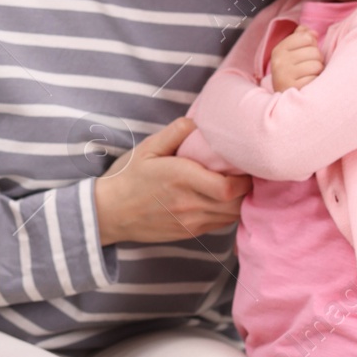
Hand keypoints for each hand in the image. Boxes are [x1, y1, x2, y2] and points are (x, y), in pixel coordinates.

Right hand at [94, 118, 251, 245]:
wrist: (109, 212)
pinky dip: (226, 212)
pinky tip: (219, 199)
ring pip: (230, 216)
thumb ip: (175, 132)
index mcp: (181, 179)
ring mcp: (190, 222)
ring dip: (238, 202)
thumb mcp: (147, 148)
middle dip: (246, 190)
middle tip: (245, 173)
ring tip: (235, 185)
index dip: (244, 179)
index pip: (228, 188)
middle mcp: (189, 204)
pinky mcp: (189, 233)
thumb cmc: (127, 177)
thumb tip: (198, 122)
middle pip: (236, 204)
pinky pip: (218, 224)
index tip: (244, 165)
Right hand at [270, 28, 322, 91]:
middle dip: (316, 60)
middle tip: (308, 68)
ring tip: (308, 76)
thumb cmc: (293, 74)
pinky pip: (315, 79)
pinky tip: (307, 86)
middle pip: (314, 51)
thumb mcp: (292, 53)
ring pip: (316, 65)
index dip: (312, 45)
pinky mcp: (293, 88)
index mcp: (279, 50)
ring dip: (317, 72)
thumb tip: (312, 32)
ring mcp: (285, 75)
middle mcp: (279, 61)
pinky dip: (314, 83)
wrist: (284, 102)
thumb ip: (301, 38)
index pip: (306, 37)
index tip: (305, 54)